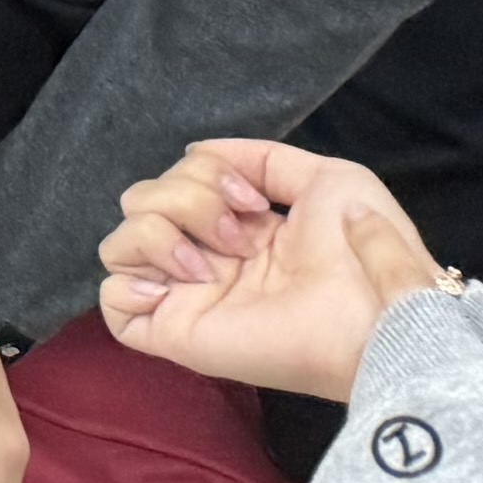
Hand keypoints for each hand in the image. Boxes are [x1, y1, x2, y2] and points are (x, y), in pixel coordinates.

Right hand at [100, 140, 450, 404]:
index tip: (254, 201)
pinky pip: (111, 300)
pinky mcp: (174, 330)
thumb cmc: (360, 250)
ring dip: (157, 233)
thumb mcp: (329, 179)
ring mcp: (184, 295)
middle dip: (184, 199)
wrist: (370, 312)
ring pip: (119, 241)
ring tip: (208, 265)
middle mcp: (203, 258)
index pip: (177, 178)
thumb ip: (263, 158)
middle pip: (140, 199)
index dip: (204, 173)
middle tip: (239, 236)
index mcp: (237, 228)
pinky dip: (128, 283)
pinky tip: (174, 283)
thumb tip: (195, 151)